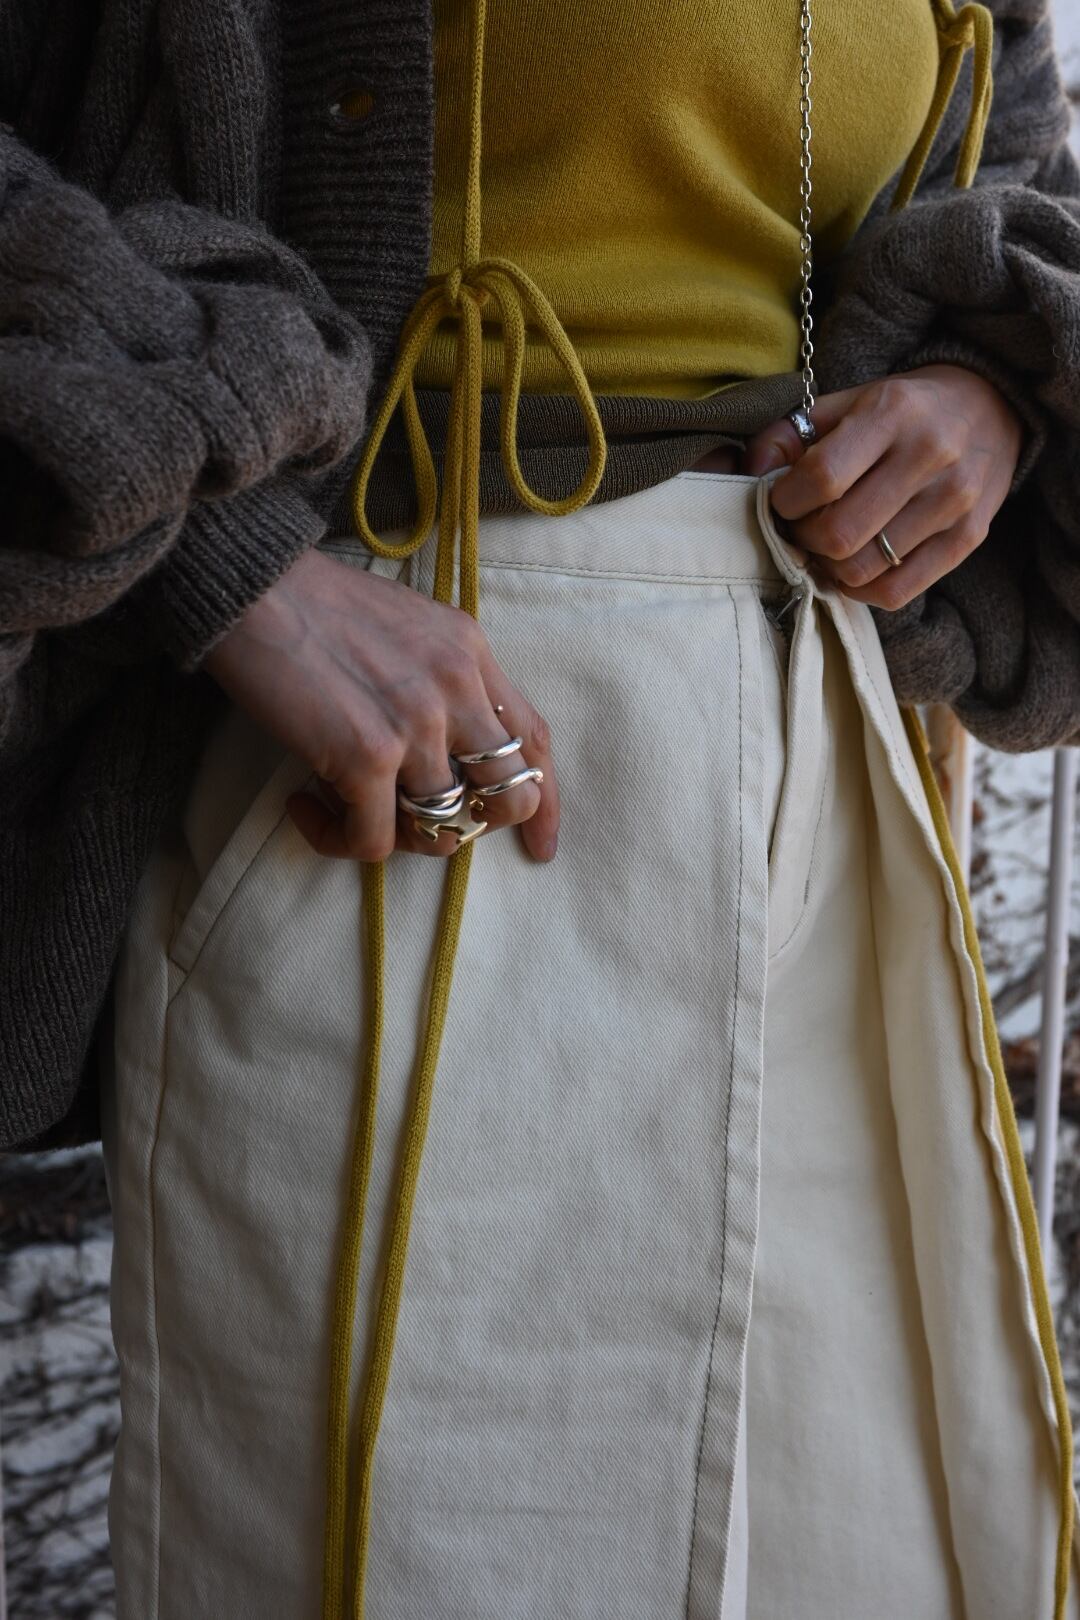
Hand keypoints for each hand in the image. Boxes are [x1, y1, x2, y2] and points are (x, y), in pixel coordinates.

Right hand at [200, 546, 558, 861]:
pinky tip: (303, 807)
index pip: (534, 738)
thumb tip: (440, 751)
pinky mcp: (366, 757)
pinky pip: (374, 842)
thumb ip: (439, 677)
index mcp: (470, 651)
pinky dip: (337, 841)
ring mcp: (416, 725)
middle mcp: (456, 688)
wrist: (250, 586)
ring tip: (345, 809)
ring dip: (396, 836)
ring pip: (440, 828)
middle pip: (509, 794)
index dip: (544, 802)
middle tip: (424, 828)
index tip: (540, 845)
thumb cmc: (311, 604)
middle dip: (475, 826)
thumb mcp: (406, 624)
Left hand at [744, 365, 1022, 608]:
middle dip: (804, 540)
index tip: (781, 502)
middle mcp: (930, 454)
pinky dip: (862, 590)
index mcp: (892, 413)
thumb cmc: (900, 413)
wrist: (988, 408)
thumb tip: (749, 471)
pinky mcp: (968, 538)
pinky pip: (896, 593)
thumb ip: (790, 434)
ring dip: (829, 567)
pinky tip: (854, 567)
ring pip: (862, 570)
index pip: (822, 478)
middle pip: (839, 534)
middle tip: (802, 528)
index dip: (786, 501)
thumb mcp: (846, 404)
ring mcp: (954, 501)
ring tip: (827, 546)